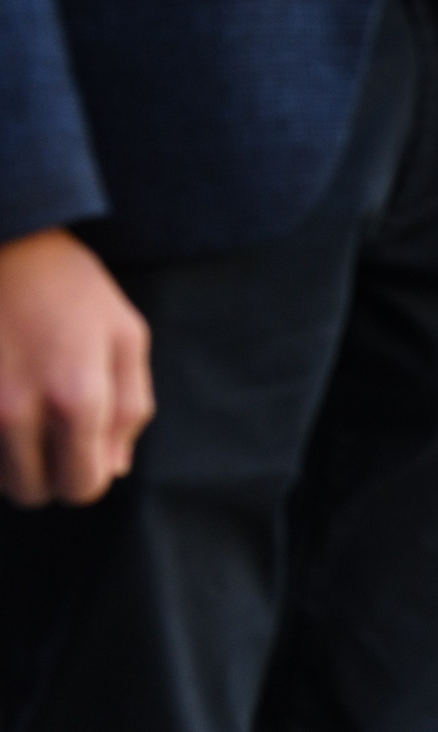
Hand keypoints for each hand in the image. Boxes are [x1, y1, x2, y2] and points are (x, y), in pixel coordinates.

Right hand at [0, 229, 152, 507]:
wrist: (0, 240)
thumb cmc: (68, 285)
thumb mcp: (125, 335)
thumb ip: (130, 408)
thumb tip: (113, 468)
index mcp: (77, 399)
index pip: (82, 487)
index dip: (88, 474)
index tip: (84, 448)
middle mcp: (17, 413)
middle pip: (31, 491)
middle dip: (46, 471)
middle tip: (50, 428)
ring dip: (8, 456)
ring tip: (21, 404)